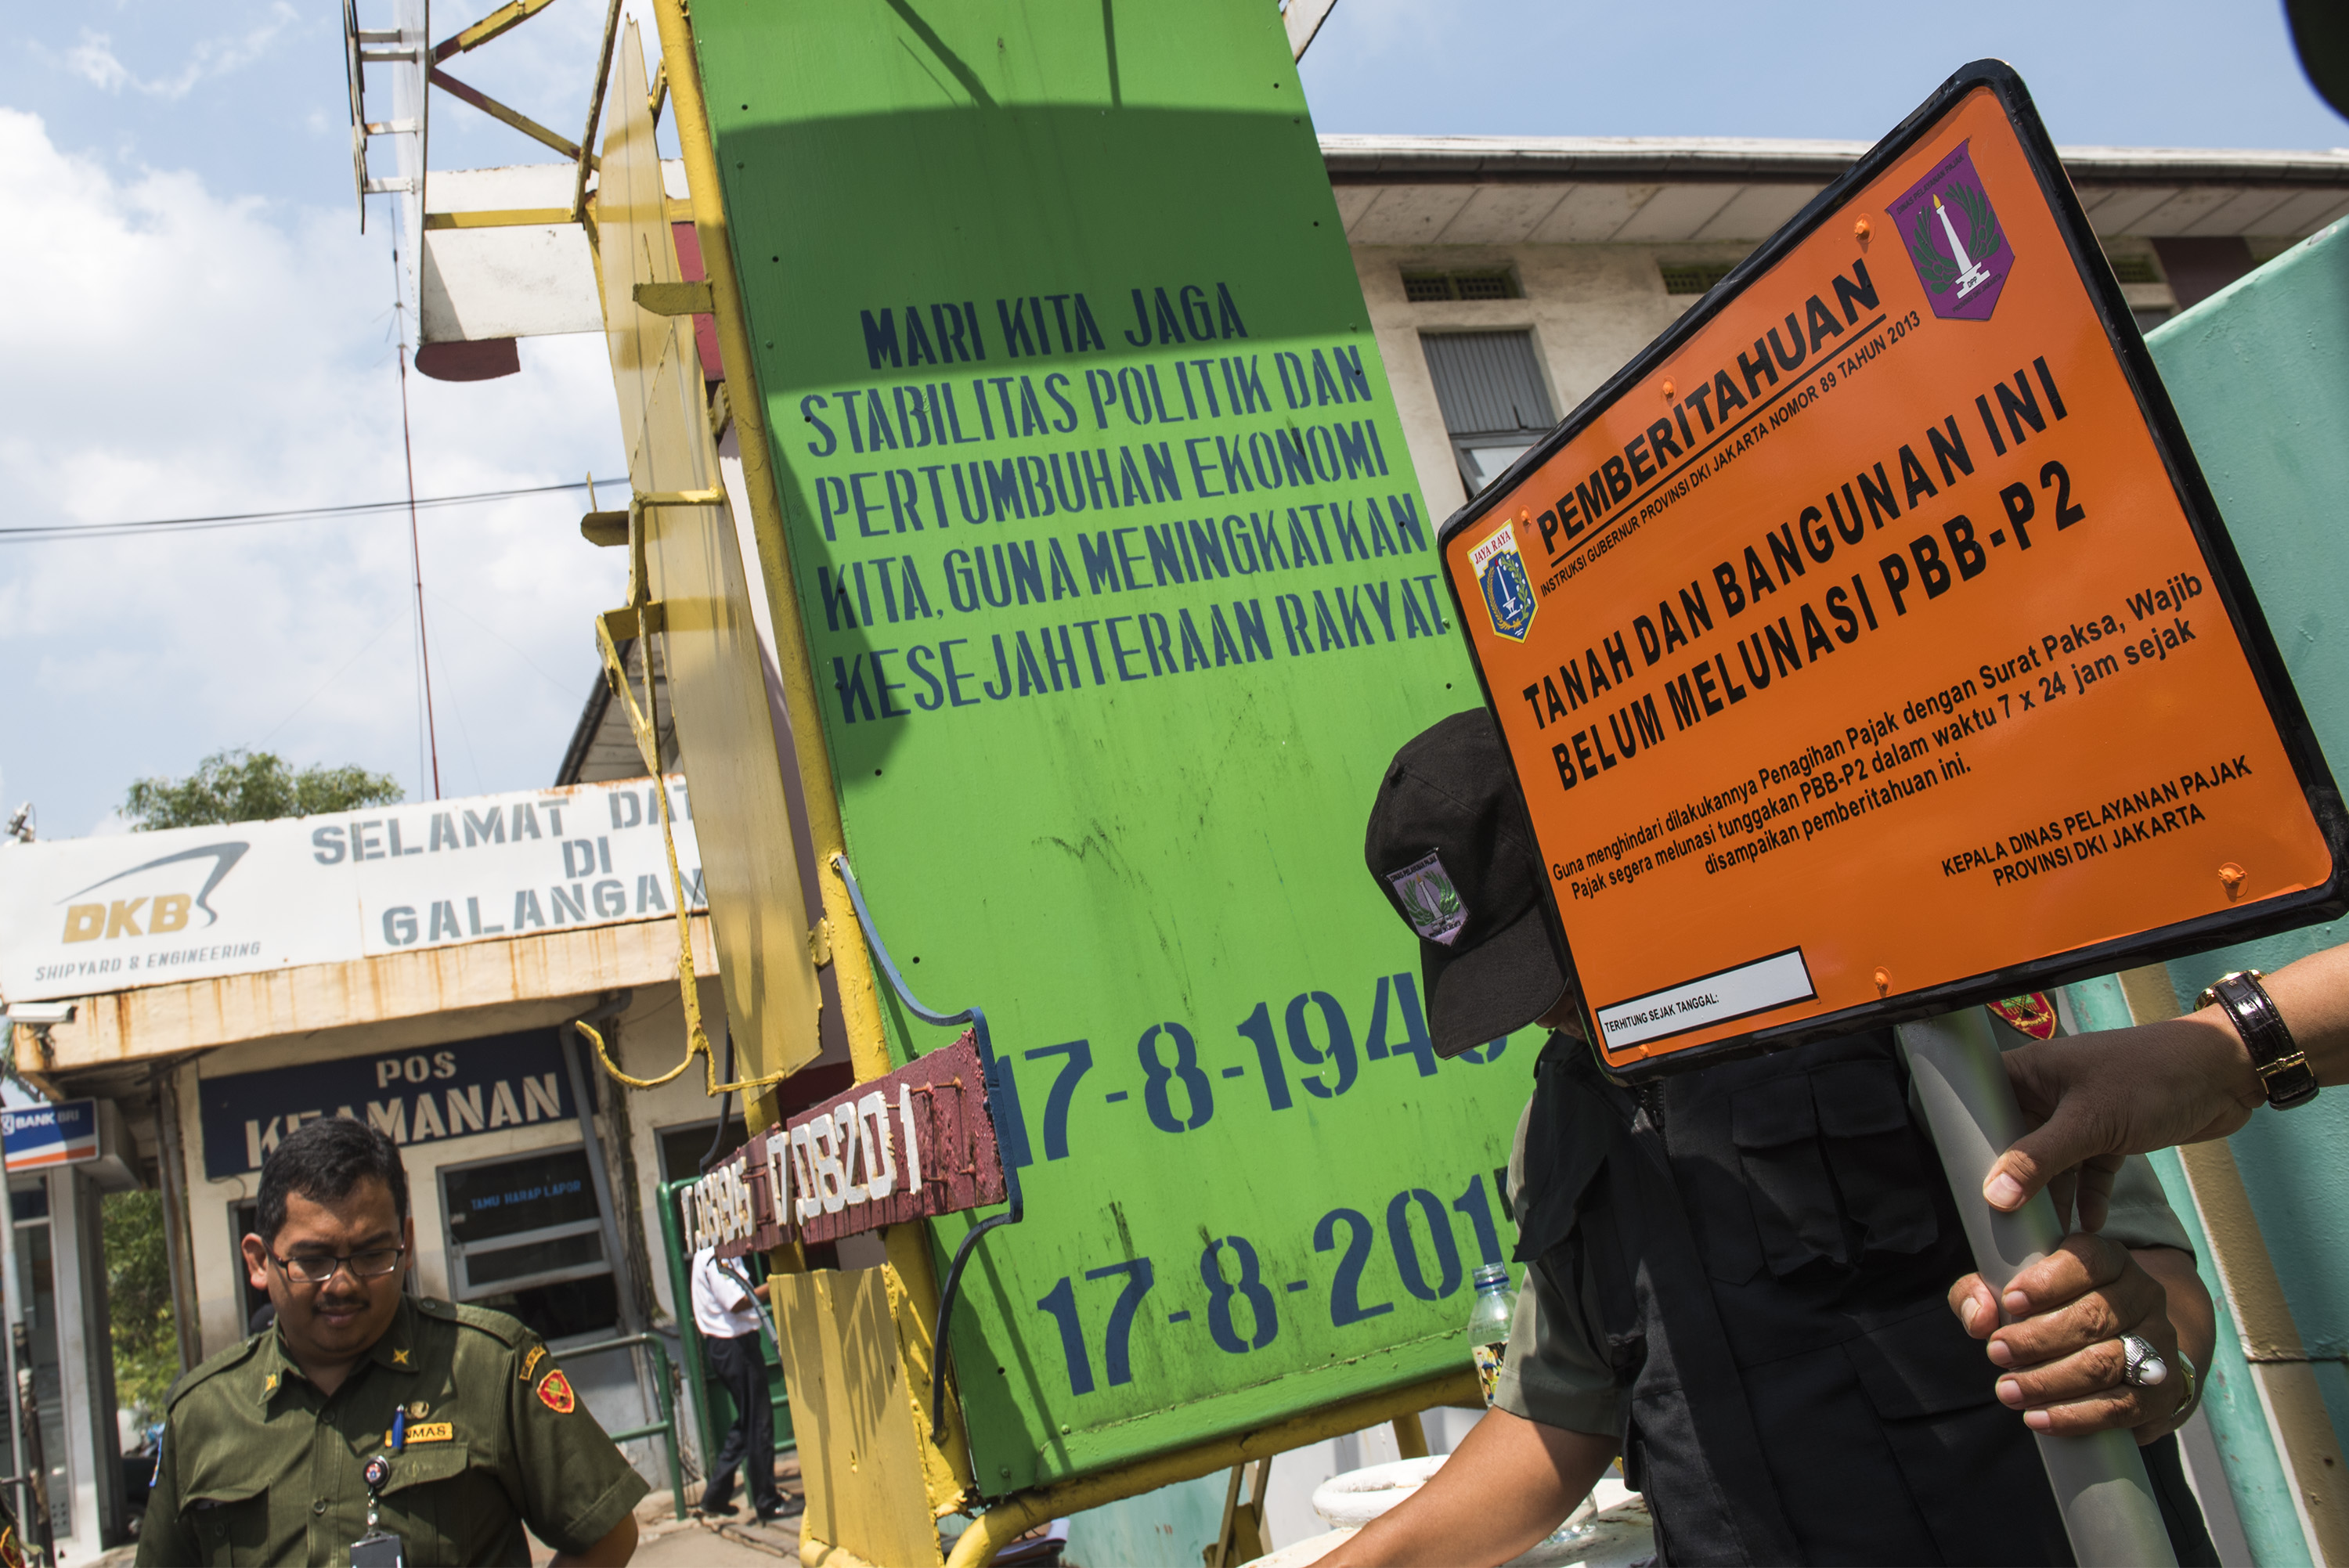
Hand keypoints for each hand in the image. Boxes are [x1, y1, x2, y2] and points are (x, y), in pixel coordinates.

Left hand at [1946, 1234, 2192, 1444]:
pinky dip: (2077, 1416)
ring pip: (2106, 1362)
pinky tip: (2040, 1419)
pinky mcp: (2165, 1391)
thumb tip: (1979, 1318)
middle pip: (2092, 1316)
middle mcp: (2143, 1295)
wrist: (2124, 1356)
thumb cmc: (2053, 1314)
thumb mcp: (2013, 1294)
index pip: (2087, 1260)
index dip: (2047, 1281)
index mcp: (2110, 1260)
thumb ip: (1981, 1294)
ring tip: (2009, 1391)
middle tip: (1996, 1353)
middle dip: (2037, 1339)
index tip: (2010, 1301)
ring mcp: (2159, 1342)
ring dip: (2050, 1381)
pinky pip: (2122, 1406)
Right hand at [1987, 1013, 2259, 1228]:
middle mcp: (2049, 1091)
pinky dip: (2090, 1195)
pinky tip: (2091, 1224)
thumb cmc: (2153, 1076)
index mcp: (2031, 1072)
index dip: (1965, 1138)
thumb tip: (1995, 1196)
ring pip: (2053, 1162)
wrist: (2225, 1073)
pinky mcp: (2111, 1134)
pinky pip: (2089, 1171)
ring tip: (2045, 1233)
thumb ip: (2040, 1160)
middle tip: (2001, 1220)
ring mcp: (2081, 1114)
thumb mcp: (2090, 1121)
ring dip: (2052, 1195)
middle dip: (2010, 1180)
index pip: (1980, 1103)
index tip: (1958, 1181)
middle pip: (2014, 1141)